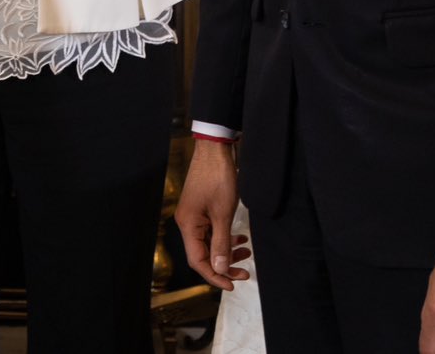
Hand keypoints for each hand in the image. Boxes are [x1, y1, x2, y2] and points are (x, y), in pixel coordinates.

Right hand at [175, 137, 250, 290]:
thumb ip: (221, 244)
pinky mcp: (202, 209)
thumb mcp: (223, 214)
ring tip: (246, 251)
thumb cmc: (217, 178)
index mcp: (188, 225)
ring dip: (227, 251)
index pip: (198, 260)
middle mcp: (187, 222)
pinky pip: (212, 231)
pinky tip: (240, 237)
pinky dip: (225, 237)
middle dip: (224, 264)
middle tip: (245, 271)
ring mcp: (194, 215)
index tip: (232, 284)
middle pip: (203, 254)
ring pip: (209, 243)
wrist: (216, 150)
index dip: (215, 275)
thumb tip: (220, 269)